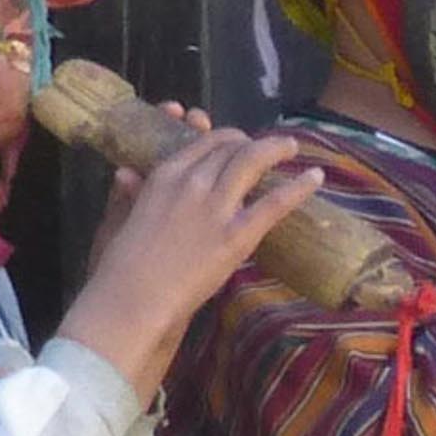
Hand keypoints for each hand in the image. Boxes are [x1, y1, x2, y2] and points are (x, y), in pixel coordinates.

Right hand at [74, 126, 328, 396]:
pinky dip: (299, 187)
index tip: (235, 140)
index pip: (203, 142)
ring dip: (277, 149)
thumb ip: (127, 194)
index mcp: (164, 175)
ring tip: (292, 147)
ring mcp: (216, 207)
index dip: (223, 137)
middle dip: (250, 143)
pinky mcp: (237, 235)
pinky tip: (316, 178)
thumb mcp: (119, 219)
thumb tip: (126, 173)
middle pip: (230, 148)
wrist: (132, 298)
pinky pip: (275, 203)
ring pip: (253, 162)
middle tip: (266, 148)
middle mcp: (193, 181)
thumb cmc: (121, 265)